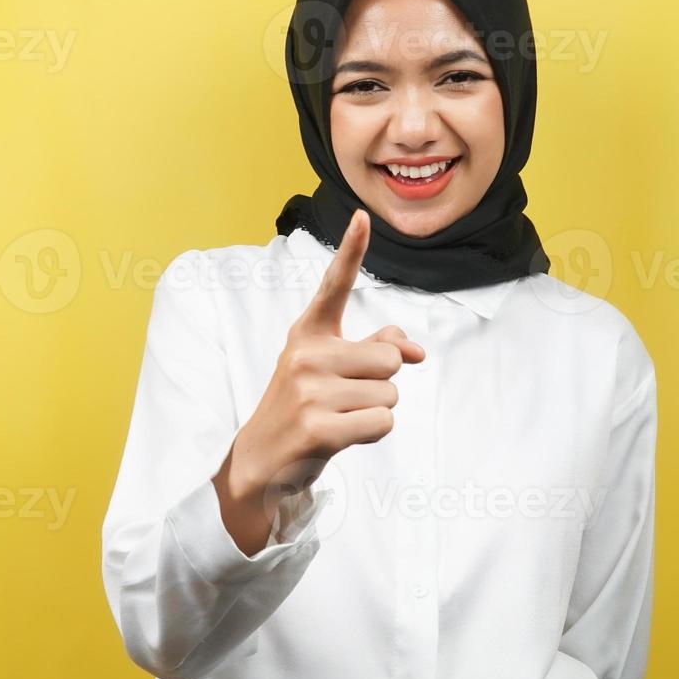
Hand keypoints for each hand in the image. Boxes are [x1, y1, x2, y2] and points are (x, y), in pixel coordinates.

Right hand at [217, 209, 424, 517]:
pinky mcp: (318, 426)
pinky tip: (341, 436)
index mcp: (308, 333)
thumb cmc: (307, 407)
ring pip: (390, 394)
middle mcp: (306, 353)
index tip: (363, 217)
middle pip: (389, 357)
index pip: (335, 285)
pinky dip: (372, 433)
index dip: (351, 250)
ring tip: (339, 418)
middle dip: (381, 383)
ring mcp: (309, 390)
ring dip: (375, 411)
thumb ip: (375, 347)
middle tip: (343, 399)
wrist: (263, 461)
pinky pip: (382, 422)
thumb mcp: (333, 370)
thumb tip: (416, 351)